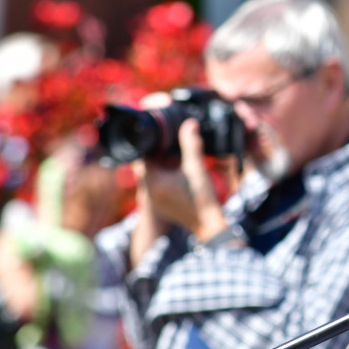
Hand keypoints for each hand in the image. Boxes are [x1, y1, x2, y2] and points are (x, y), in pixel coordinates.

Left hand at [129, 95, 229, 266]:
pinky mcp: (159, 204)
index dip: (149, 142)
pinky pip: (154, 184)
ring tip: (172, 156)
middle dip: (154, 152)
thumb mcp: (196, 168)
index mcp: (152, 181)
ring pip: (149, 174)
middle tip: (166, 142)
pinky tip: (176, 171)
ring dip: (158, 164)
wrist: (207, 225)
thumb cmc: (201, 198)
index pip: (141, 155)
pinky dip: (162, 175)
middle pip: (144, 164)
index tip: (157, 133)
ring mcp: (153, 199)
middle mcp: (147, 191)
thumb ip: (191, 144)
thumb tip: (190, 124)